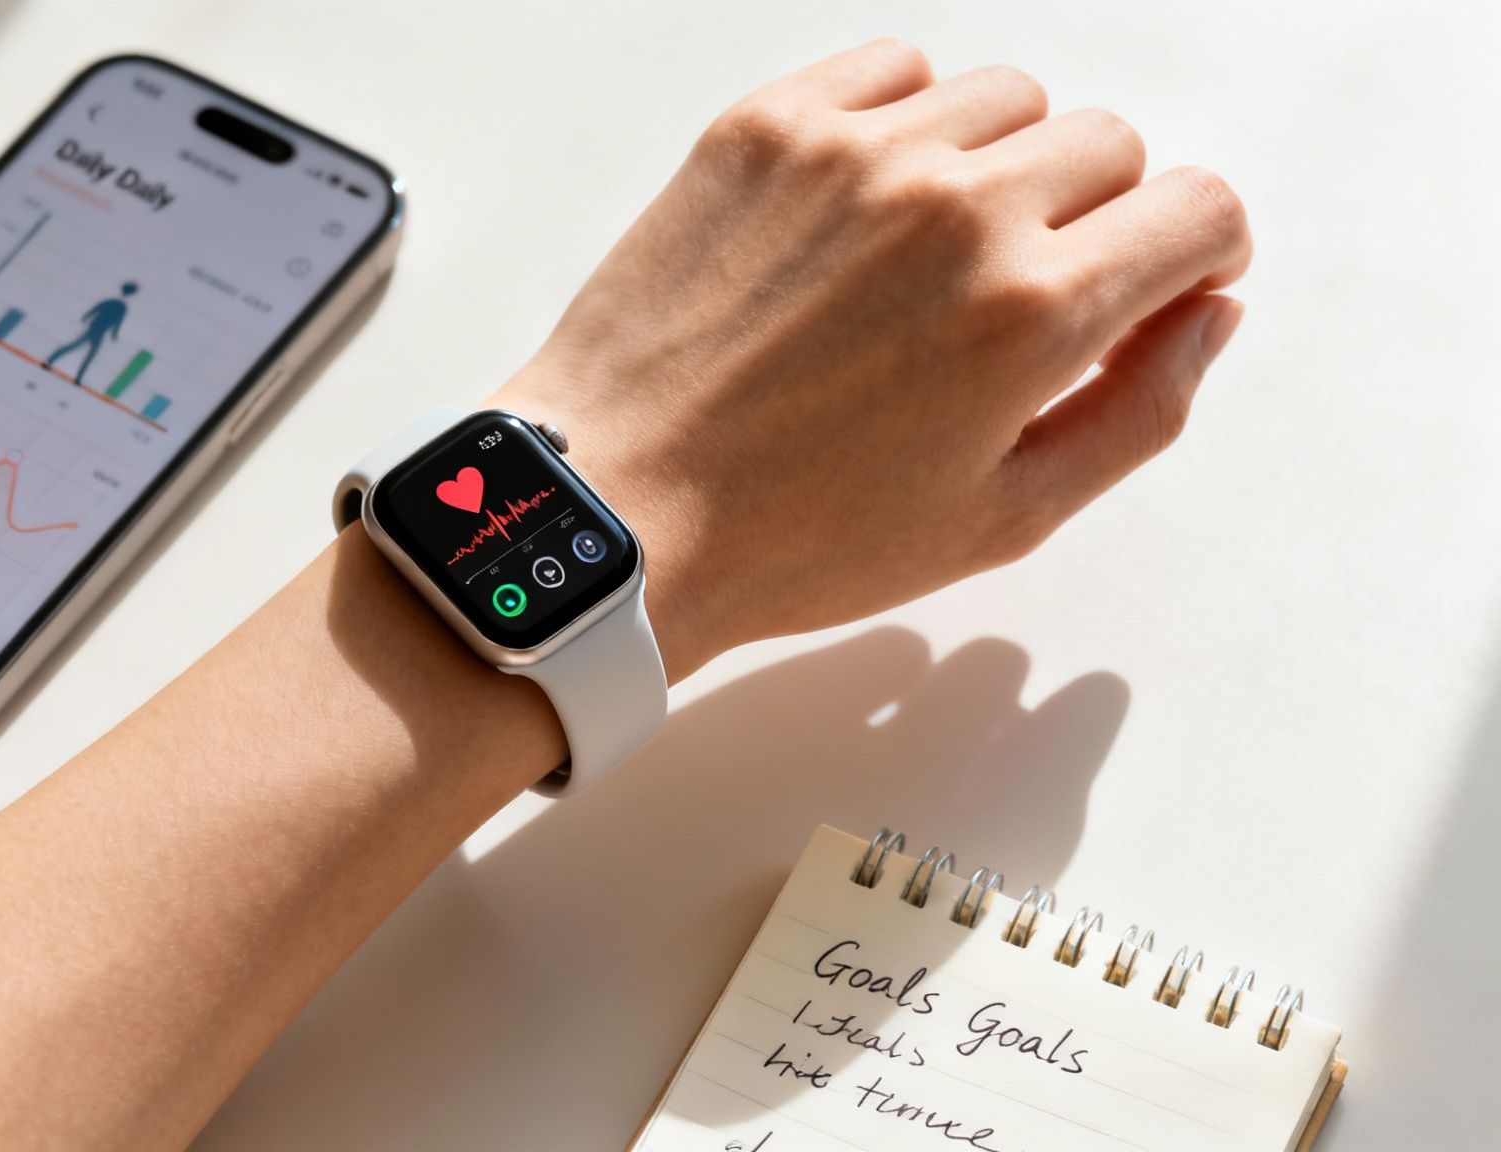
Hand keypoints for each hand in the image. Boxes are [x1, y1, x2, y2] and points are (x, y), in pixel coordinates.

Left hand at [490, 39, 1249, 679]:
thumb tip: (1209, 311)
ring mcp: (854, 153)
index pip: (1199, 209)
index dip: (1195, 255)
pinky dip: (908, 118)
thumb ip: (1138, 411)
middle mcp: (956, 207)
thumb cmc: (800, 538)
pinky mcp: (765, 127)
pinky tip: (870, 203)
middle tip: (1023, 296)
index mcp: (1033, 312)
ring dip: (1003, 163)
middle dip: (1099, 218)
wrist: (617, 507)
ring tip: (934, 255)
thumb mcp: (1004, 517)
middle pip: (1110, 146)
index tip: (1156, 285)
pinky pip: (895, 68)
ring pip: (1007, 98)